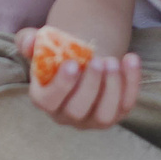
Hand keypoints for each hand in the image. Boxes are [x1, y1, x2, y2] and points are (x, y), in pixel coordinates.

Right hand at [18, 29, 142, 129]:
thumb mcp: (39, 44)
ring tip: (113, 61)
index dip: (61, 85)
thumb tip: (30, 42)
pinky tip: (130, 59)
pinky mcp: (116, 114)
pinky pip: (125, 105)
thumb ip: (28, 40)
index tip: (72, 63)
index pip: (48, 101)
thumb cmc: (58, 54)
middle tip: (97, 61)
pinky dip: (132, 84)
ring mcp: (93, 119)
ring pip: (104, 115)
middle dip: (90, 86)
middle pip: (77, 110)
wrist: (83, 58)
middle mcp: (67, 115)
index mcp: (45, 99)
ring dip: (111, 89)